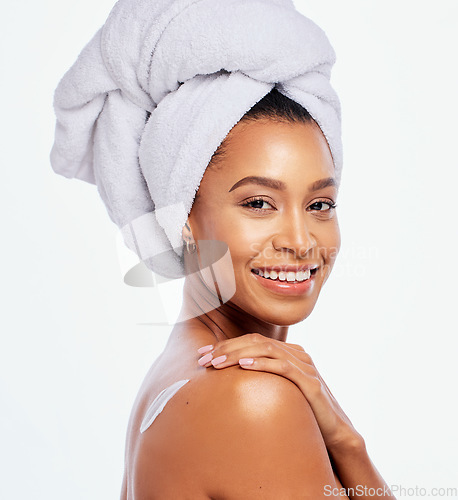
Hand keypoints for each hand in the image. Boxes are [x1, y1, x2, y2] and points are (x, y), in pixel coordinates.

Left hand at [197, 333, 362, 454]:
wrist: (334, 432)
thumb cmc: (302, 411)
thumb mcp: (278, 390)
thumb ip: (261, 379)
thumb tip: (227, 380)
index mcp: (288, 352)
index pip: (250, 341)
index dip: (225, 345)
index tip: (202, 355)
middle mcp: (297, 354)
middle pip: (255, 341)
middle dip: (225, 348)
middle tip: (203, 360)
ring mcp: (305, 365)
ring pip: (266, 350)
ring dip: (237, 354)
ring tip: (216, 363)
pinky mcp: (311, 382)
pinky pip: (284, 367)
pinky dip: (262, 364)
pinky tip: (244, 366)